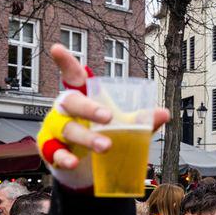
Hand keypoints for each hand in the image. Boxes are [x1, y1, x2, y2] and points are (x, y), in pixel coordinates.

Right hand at [40, 45, 169, 186]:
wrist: (83, 166)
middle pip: (72, 102)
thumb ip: (139, 119)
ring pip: (67, 129)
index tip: (58, 48)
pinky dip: (64, 157)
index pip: (73, 77)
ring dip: (86, 138)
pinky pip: (55, 152)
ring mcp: (56, 129)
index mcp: (82, 97)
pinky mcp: (51, 150)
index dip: (66, 63)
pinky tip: (73, 162)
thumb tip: (164, 113)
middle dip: (89, 108)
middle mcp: (66, 110)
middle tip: (108, 117)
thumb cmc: (100, 134)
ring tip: (106, 146)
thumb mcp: (120, 126)